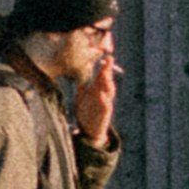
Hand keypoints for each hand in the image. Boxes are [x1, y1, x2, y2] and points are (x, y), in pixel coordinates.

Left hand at [70, 28, 118, 145]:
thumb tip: (79, 74)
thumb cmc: (86, 113)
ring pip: (109, 92)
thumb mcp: (82, 97)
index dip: (104, 67)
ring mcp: (105, 105)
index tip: (105, 57)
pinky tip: (100, 93)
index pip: (102, 76)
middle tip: (109, 60)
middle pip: (107, 81)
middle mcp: (103, 96)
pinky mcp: (104, 115)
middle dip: (108, 70)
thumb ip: (82, 86)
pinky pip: (106, 106)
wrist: (89, 132)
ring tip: (106, 73)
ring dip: (108, 82)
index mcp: (98, 91)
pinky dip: (104, 100)